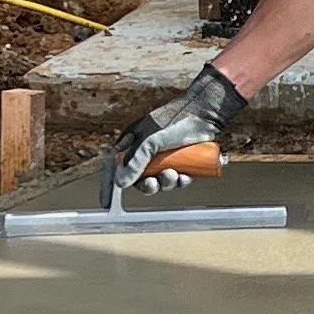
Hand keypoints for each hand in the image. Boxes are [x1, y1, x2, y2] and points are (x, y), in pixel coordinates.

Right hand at [112, 63, 247, 191]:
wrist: (206, 113)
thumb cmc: (176, 121)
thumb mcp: (152, 142)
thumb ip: (136, 162)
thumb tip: (120, 183)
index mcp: (132, 141)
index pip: (116, 165)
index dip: (111, 183)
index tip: (108, 201)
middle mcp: (147, 149)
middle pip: (140, 178)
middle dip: (148, 185)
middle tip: (155, 184)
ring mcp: (164, 155)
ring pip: (160, 179)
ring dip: (166, 182)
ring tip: (175, 175)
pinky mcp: (181, 159)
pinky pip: (177, 177)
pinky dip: (180, 181)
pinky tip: (186, 177)